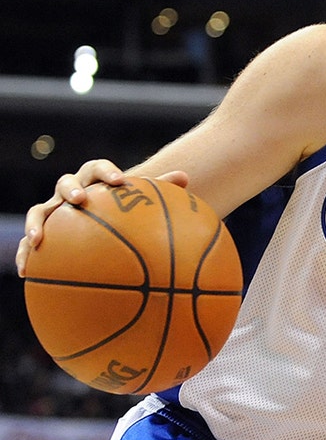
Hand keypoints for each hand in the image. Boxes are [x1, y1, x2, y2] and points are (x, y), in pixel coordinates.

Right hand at [14, 160, 188, 276]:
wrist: (103, 221)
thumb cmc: (125, 210)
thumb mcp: (141, 202)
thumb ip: (161, 189)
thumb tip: (185, 177)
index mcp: (96, 181)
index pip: (98, 168)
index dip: (106, 171)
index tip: (119, 181)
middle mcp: (72, 193)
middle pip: (65, 183)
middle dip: (71, 190)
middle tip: (80, 200)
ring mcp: (55, 212)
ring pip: (39, 210)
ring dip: (36, 222)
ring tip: (38, 239)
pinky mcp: (43, 233)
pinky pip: (28, 242)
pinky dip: (24, 253)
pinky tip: (25, 271)